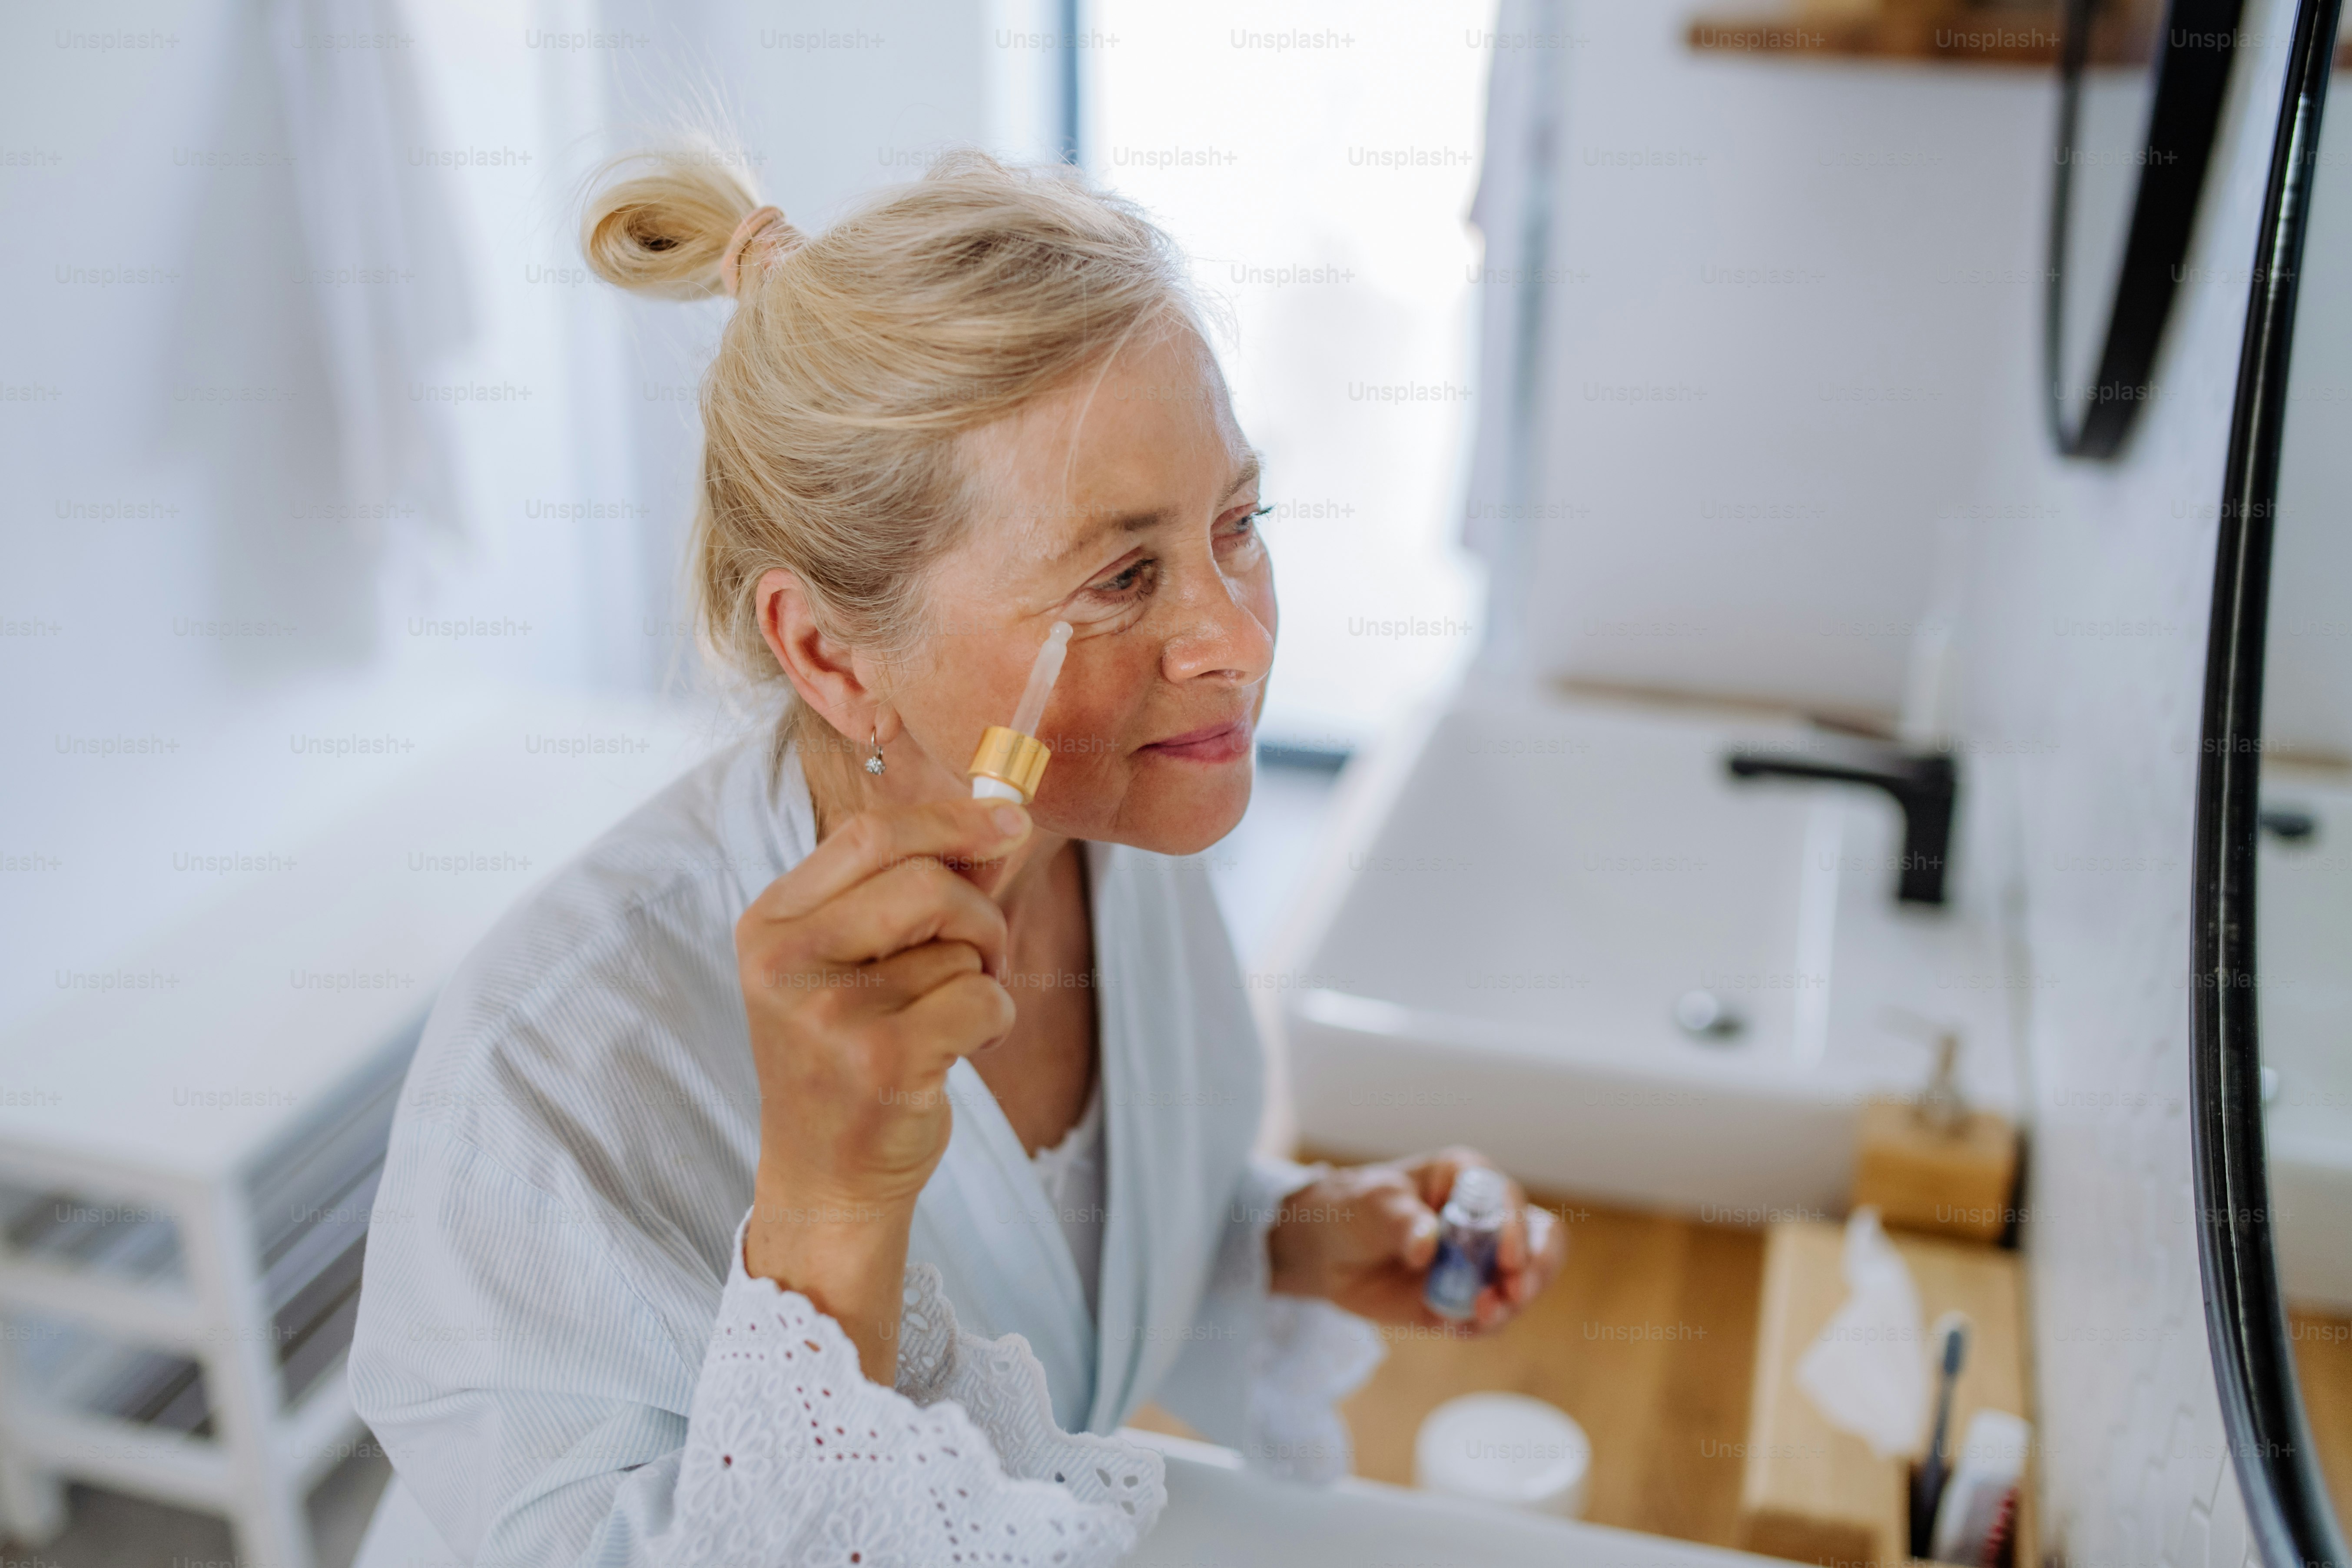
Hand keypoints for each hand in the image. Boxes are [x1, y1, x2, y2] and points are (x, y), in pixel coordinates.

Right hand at [737, 798, 1031, 1377]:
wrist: (825, 1178)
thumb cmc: (845, 1056)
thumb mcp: (842, 962)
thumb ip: (897, 891)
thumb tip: (997, 821)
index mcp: (770, 924)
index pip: (870, 834)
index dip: (951, 818)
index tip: (1010, 820)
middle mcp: (786, 963)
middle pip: (925, 881)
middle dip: (978, 911)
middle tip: (982, 951)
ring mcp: (829, 1016)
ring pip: (959, 949)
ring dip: (980, 978)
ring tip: (943, 1020)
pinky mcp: (880, 1064)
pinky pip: (982, 1000)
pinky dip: (994, 1021)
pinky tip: (957, 1052)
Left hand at [1265, 1148, 1567, 1333]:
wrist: (1328, 1252)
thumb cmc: (1354, 1209)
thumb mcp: (1373, 1205)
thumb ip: (1402, 1221)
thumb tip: (1427, 1246)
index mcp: (1468, 1179)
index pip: (1510, 1199)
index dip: (1516, 1229)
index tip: (1505, 1261)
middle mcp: (1486, 1218)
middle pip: (1541, 1240)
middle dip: (1535, 1270)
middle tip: (1512, 1295)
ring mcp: (1481, 1261)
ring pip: (1525, 1282)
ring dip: (1511, 1304)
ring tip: (1479, 1317)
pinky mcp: (1468, 1297)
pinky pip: (1493, 1315)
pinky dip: (1483, 1325)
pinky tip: (1458, 1326)